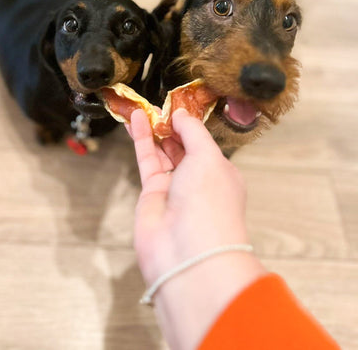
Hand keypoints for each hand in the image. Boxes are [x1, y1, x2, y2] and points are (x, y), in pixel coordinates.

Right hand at [127, 108, 265, 349]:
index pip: (204, 143)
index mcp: (221, 172)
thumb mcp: (208, 156)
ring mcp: (174, 188)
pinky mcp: (152, 193)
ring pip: (162, 152)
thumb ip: (193, 132)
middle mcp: (198, 180)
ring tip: (142, 108)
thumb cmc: (210, 202)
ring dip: (153, 129)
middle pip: (182, 146)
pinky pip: (147, 160)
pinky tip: (136, 121)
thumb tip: (181, 115)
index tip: (177, 105)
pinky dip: (142, 140)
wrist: (188, 252)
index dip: (190, 124)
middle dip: (171, 126)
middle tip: (157, 105)